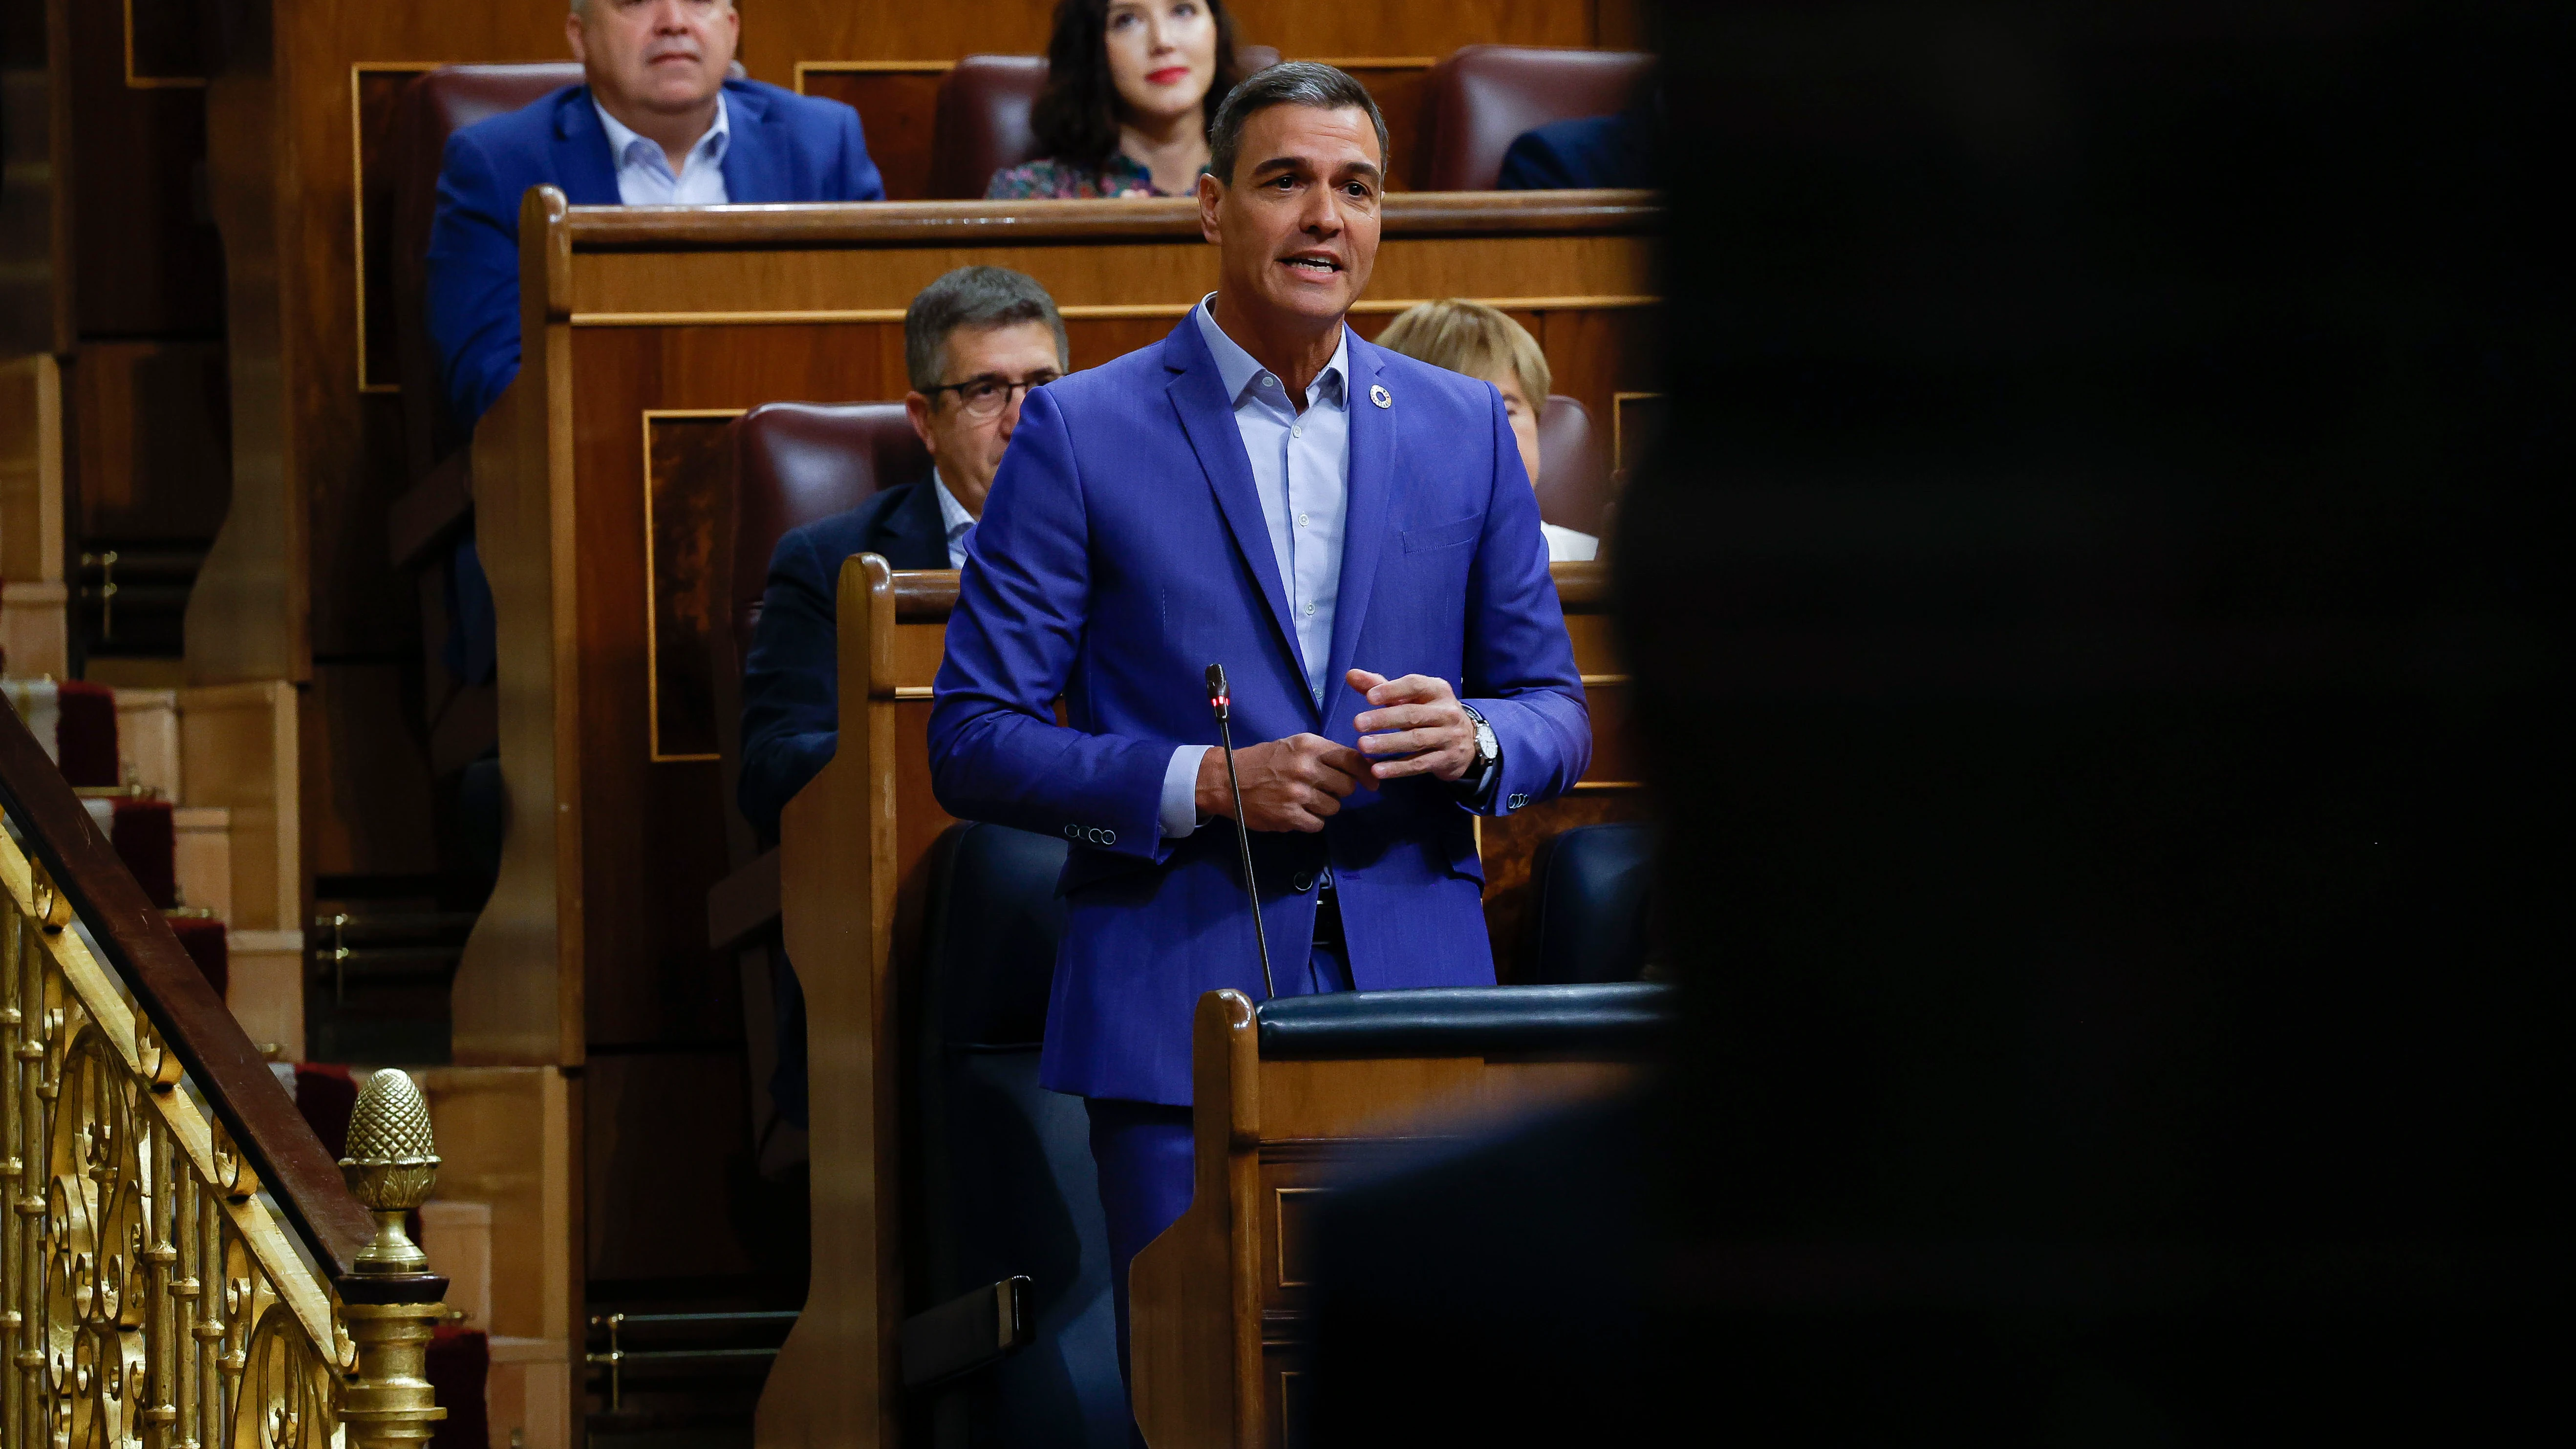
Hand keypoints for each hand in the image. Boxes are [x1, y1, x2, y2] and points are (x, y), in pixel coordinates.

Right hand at [1197, 733, 1369, 832]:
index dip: (1366, 773)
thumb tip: (1361, 768)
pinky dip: (1310, 820)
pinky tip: (1297, 811)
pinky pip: (1317, 823)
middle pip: (1347, 787)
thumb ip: (1325, 754)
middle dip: (1339, 790)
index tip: (1372, 782)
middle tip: (1323, 788)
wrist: (1227, 780)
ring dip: (1323, 806)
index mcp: (1310, 746)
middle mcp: (1307, 768)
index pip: (1352, 760)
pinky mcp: (1290, 816)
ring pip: (1334, 807)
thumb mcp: (1295, 745)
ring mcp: (1298, 794)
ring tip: (1304, 799)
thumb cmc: (1264, 760)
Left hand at [1348, 669, 1476, 781]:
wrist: (1468, 742)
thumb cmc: (1429, 713)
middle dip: (1384, 719)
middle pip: (1413, 715)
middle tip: (1357, 723)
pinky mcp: (1446, 760)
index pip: (1415, 685)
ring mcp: (1449, 737)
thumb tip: (1351, 675)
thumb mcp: (1412, 697)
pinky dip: (1397, 768)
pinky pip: (1419, 764)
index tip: (1368, 697)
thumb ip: (1381, 686)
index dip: (1392, 690)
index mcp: (1437, 690)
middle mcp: (1447, 712)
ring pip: (1415, 741)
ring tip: (1362, 746)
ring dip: (1387, 744)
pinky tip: (1376, 770)